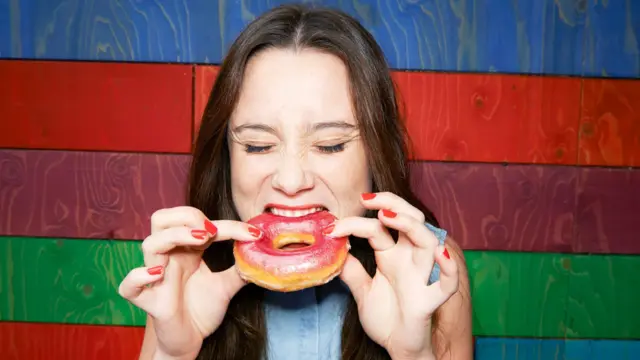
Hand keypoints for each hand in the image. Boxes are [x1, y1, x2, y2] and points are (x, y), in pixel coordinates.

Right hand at [118, 206, 258, 358]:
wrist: (190, 342)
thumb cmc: (201, 310)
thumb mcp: (226, 286)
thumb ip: (240, 268)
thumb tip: (259, 253)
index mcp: (186, 250)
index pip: (200, 224)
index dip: (228, 225)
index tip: (254, 234)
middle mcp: (169, 258)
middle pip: (162, 218)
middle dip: (187, 216)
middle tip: (211, 230)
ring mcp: (156, 277)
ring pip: (149, 244)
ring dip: (174, 236)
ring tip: (200, 240)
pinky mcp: (148, 301)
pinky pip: (128, 286)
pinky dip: (139, 276)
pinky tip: (159, 274)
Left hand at [327, 192, 458, 359]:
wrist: (397, 347)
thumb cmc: (386, 318)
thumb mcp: (361, 291)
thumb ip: (351, 271)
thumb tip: (335, 249)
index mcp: (392, 254)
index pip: (378, 227)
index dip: (356, 222)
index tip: (333, 227)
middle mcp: (409, 259)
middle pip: (410, 220)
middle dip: (392, 202)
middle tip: (367, 199)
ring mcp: (421, 276)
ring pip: (427, 241)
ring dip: (410, 225)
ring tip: (387, 216)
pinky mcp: (429, 299)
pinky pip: (448, 283)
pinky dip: (449, 268)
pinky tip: (440, 254)